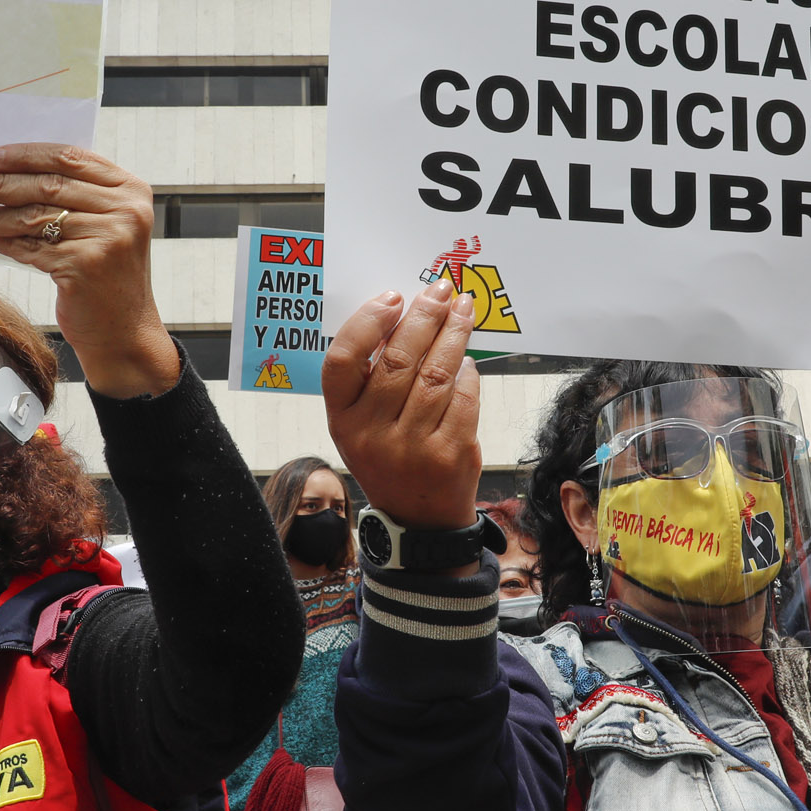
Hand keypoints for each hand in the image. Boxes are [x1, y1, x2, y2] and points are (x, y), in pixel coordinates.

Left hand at [0, 144, 178, 399]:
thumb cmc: (108, 276)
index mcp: (131, 190)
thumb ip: (74, 196)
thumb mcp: (105, 225)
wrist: (125, 332)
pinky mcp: (86, 264)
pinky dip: (9, 244)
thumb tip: (10, 172)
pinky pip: (33, 247)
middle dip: (0, 183)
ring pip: (35, 216)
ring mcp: (108, 237)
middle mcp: (125, 210)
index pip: (70, 157)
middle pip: (48, 184)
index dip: (26, 155)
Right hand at [323, 278, 480, 535]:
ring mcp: (411, 446)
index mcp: (342, 420)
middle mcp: (371, 434)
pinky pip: (463, 397)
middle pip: (398, 359)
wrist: (420, 520)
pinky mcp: (449, 454)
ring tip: (463, 310)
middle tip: (440, 290)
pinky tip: (469, 357)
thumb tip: (405, 315)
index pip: (341, 361)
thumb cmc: (389, 458)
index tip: (392, 297)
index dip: (366, 323)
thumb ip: (372, 379)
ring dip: (454, 335)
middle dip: (424, 317)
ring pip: (436, 374)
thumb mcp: (361, 426)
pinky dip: (468, 372)